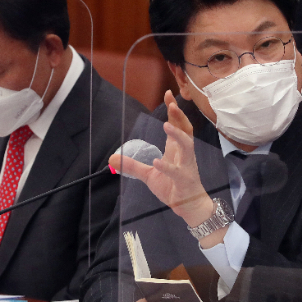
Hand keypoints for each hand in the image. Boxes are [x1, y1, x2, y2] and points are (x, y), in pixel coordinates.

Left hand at [109, 91, 213, 226]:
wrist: (188, 206)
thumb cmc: (173, 187)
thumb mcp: (149, 174)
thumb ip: (132, 166)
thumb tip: (112, 158)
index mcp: (176, 149)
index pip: (177, 125)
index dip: (174, 110)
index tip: (169, 95)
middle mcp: (183, 154)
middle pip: (185, 130)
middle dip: (179, 116)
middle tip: (172, 104)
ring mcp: (186, 166)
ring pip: (186, 146)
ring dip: (178, 135)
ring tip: (166, 126)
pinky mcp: (184, 180)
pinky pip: (177, 171)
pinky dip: (167, 166)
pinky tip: (157, 161)